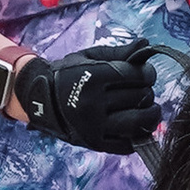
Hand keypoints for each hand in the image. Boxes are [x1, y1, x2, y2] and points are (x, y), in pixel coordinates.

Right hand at [8, 41, 161, 154]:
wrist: (40, 100)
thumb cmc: (68, 74)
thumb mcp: (90, 56)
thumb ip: (120, 52)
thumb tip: (146, 45)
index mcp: (92, 76)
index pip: (137, 75)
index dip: (147, 73)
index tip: (144, 74)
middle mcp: (92, 102)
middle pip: (140, 97)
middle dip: (147, 92)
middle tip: (142, 91)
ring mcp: (93, 125)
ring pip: (137, 122)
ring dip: (150, 115)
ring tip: (148, 110)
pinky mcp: (94, 143)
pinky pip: (126, 144)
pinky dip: (138, 136)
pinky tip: (137, 126)